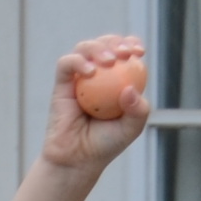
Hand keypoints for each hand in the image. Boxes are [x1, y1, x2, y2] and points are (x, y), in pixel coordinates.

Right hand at [39, 35, 149, 176]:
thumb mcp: (131, 129)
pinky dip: (78, 62)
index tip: (139, 51)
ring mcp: (78, 77)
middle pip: (104, 45)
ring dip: (98, 48)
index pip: (124, 53)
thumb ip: (138, 111)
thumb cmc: (106, 144)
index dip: (131, 45)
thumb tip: (130, 88)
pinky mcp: (61, 84)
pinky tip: (90, 71)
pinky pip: (66, 64)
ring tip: (109, 61)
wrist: (78, 159)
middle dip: (116, 42)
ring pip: (84, 48)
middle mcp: (97, 74)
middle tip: (125, 53)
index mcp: (116, 80)